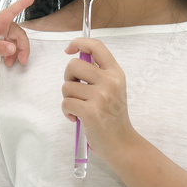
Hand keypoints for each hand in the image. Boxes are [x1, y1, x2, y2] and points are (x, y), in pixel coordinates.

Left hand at [0, 0, 34, 66]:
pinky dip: (9, 49)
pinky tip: (6, 59)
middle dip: (22, 46)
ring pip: (14, 37)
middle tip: (22, 61)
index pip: (11, 10)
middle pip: (17, 32)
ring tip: (10, 63)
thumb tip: (13, 48)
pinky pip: (8, 39)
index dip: (23, 3)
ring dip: (15, 50)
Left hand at [62, 37, 135, 156]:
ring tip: (79, 108)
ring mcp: (101, 96)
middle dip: (68, 78)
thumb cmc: (112, 116)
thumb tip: (75, 57)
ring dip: (68, 99)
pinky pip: (66, 103)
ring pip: (67, 87)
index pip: (96, 46)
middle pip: (73, 65)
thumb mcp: (112, 89)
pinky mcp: (90, 111)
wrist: (121, 143)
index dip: (79, 42)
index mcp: (116, 73)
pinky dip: (67, 112)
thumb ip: (98, 73)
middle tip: (75, 91)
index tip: (69, 49)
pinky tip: (77, 118)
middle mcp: (110, 81)